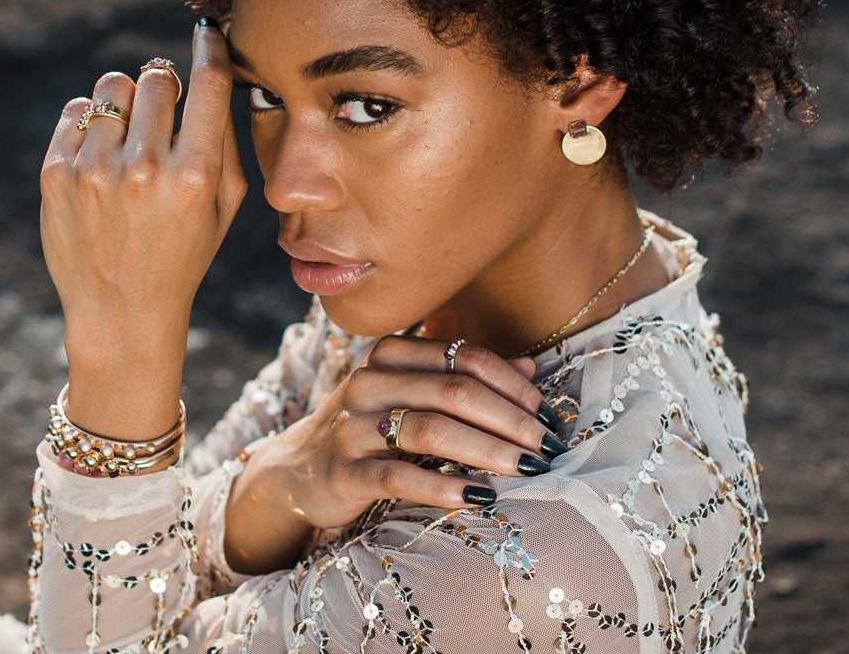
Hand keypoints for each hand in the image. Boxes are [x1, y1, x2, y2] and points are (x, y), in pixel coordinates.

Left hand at [39, 21, 245, 437]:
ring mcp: (95, 170)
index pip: (209, 83)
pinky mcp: (56, 174)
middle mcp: (145, 168)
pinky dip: (93, 121)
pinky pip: (76, 110)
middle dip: (165, 83)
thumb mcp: (226, 206)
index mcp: (196, 176)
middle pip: (157, 75)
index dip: (210, 46)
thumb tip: (215, 76)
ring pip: (113, 85)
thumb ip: (227, 140)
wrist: (121, 311)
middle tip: (166, 106)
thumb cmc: (185, 252)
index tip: (207, 28)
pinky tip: (103, 153)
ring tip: (131, 133)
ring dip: (127, 99)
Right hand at [224, 336, 566, 573]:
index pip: (464, 356)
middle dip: (510, 419)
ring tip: (526, 469)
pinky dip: (443, 485)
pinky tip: (478, 497)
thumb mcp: (414, 394)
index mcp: (392, 352)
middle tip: (548, 446)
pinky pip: (399, 476)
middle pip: (454, 390)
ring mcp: (353, 425)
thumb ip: (465, 377)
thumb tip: (529, 369)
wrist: (299, 470)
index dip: (512, 384)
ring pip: (431, 429)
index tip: (548, 414)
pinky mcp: (343, 471)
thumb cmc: (371, 427)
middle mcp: (370, 380)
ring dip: (487, 450)